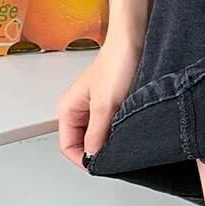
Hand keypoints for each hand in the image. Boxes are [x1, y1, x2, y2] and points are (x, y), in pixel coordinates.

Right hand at [56, 34, 142, 169]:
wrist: (136, 40)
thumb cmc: (118, 62)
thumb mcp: (105, 104)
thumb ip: (97, 133)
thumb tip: (93, 157)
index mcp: (68, 108)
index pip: (68, 146)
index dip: (83, 159)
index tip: (102, 165)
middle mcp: (80, 108)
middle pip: (83, 142)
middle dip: (98, 150)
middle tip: (116, 155)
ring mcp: (97, 105)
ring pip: (99, 133)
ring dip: (111, 139)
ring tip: (125, 138)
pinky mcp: (114, 100)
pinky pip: (112, 123)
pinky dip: (120, 128)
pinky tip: (130, 127)